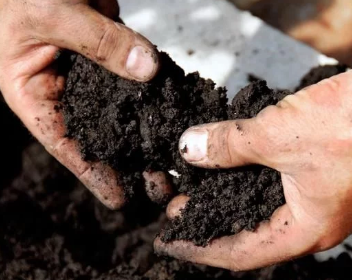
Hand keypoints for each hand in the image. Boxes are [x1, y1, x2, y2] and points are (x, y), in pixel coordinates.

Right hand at [0, 0, 160, 208]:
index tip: (120, 199)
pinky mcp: (112, 53)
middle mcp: (64, 89)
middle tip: (161, 185)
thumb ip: (98, 41)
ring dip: (147, 133)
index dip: (93, 174)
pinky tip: (174, 112)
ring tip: (173, 158)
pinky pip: (137, 77)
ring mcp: (91, 73)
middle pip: (100, 134)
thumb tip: (147, 69)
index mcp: (34, 92)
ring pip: (122, 109)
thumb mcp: (50, 13)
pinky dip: (154, 93)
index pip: (65, 144)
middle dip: (130, 161)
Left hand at [155, 71, 351, 270]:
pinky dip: (242, 169)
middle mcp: (309, 217)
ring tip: (193, 183)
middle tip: (176, 207)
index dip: (200, 250)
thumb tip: (188, 148)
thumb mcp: (278, 136)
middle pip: (245, 229)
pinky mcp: (312, 167)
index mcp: (306, 229)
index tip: (169, 242)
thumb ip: (229, 145)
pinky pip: (267, 176)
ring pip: (256, 202)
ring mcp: (312, 192)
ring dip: (223, 192)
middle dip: (208, 219)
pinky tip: (224, 158)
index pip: (239, 253)